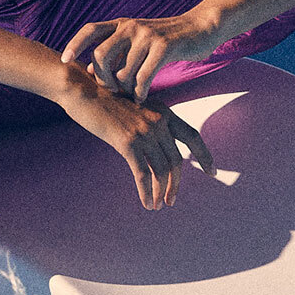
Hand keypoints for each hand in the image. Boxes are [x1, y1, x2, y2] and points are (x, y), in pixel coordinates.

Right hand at [55, 68, 215, 208]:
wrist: (82, 89)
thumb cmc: (103, 98)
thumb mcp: (134, 106)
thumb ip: (147, 122)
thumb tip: (154, 145)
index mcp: (163, 112)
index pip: (192, 136)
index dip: (204, 155)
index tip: (212, 172)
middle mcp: (158, 121)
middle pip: (177, 160)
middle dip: (175, 184)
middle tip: (171, 201)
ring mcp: (144, 132)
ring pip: (161, 170)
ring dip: (161, 192)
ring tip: (158, 205)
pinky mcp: (127, 142)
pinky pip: (142, 174)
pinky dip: (146, 192)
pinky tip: (146, 203)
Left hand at [61, 9, 224, 103]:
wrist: (199, 28)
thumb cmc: (163, 41)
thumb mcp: (136, 43)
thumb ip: (114, 54)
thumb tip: (87, 71)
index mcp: (121, 24)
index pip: (90, 30)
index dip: (74, 45)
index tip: (63, 61)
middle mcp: (131, 26)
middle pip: (101, 55)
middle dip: (101, 78)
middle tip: (110, 91)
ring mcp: (147, 35)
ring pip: (122, 72)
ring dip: (124, 90)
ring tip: (129, 96)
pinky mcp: (164, 47)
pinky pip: (143, 77)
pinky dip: (140, 92)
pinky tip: (142, 98)